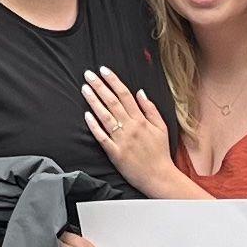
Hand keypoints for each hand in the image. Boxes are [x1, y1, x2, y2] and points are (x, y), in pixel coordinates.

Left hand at [81, 64, 184, 196]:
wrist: (158, 176)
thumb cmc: (160, 152)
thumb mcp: (161, 127)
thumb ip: (150, 109)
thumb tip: (140, 92)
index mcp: (141, 120)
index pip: (125, 95)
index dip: (113, 81)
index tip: (103, 70)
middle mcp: (130, 127)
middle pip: (112, 102)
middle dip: (100, 86)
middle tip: (88, 74)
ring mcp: (121, 140)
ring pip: (105, 116)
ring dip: (94, 101)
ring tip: (85, 89)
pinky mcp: (114, 152)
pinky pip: (102, 137)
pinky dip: (94, 125)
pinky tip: (86, 115)